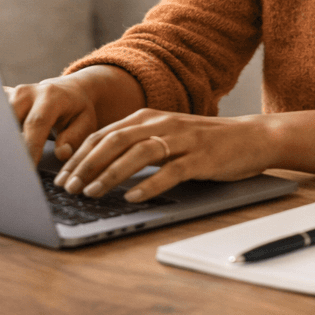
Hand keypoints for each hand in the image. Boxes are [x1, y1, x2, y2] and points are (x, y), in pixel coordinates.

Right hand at [8, 76, 100, 163]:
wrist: (68, 90)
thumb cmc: (77, 111)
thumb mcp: (85, 122)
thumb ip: (74, 138)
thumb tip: (61, 153)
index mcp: (50, 97)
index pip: (36, 123)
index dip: (29, 147)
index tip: (26, 169)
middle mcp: (27, 92)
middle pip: (9, 120)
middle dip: (7, 145)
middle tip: (7, 171)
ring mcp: (10, 94)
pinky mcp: (1, 99)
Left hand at [52, 109, 278, 202]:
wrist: (252, 137)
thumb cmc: (205, 142)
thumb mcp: (166, 137)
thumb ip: (137, 145)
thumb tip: (98, 165)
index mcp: (149, 117)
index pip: (104, 134)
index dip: (80, 155)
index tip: (61, 175)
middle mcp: (162, 124)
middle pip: (115, 141)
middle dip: (87, 165)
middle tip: (69, 186)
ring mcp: (182, 139)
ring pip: (138, 153)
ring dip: (111, 174)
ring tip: (92, 192)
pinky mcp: (200, 157)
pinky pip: (170, 171)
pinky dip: (149, 185)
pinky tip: (133, 197)